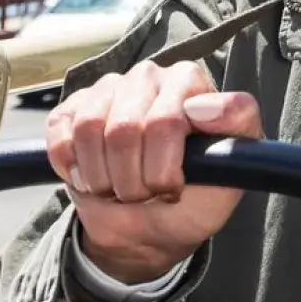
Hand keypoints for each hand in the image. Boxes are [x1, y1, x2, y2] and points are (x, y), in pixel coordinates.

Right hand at [47, 61, 256, 283]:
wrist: (153, 225)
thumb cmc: (200, 193)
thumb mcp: (234, 166)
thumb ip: (239, 123)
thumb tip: (202, 105)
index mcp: (189, 80)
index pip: (166, 120)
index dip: (164, 166)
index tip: (175, 187)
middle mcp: (148, 76)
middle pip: (124, 129)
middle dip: (135, 179)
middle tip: (147, 194)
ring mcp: (107, 90)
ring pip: (89, 131)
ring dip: (104, 178)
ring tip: (123, 189)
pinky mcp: (70, 110)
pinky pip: (61, 138)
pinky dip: (76, 171)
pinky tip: (94, 179)